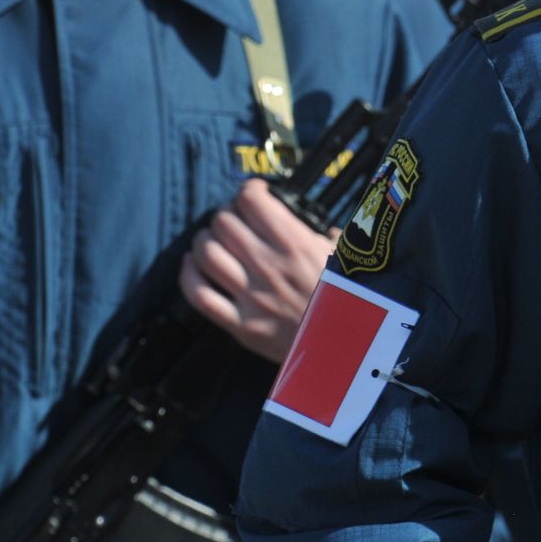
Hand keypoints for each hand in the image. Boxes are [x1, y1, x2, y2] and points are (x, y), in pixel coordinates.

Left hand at [180, 178, 338, 362]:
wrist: (348, 351)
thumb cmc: (351, 301)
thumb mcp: (346, 258)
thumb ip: (329, 238)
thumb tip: (323, 230)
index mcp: (295, 243)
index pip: (251, 200)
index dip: (248, 190)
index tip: (254, 194)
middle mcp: (268, 265)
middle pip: (223, 223)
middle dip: (225, 215)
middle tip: (234, 220)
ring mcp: (251, 296)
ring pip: (206, 254)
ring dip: (204, 240)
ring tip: (212, 240)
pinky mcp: (240, 325)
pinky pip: (199, 295)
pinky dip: (188, 276)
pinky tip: (192, 266)